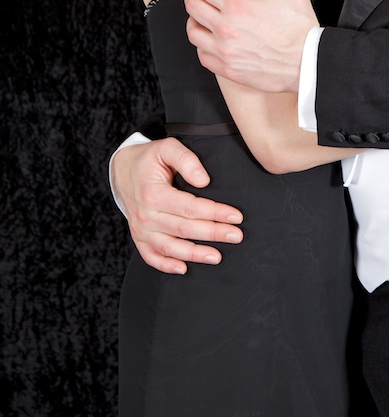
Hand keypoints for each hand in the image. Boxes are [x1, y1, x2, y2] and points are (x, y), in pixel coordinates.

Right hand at [111, 137, 243, 273]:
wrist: (122, 169)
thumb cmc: (149, 158)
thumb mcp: (166, 147)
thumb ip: (186, 159)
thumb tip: (204, 181)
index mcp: (153, 193)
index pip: (190, 207)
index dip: (215, 213)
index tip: (236, 216)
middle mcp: (146, 215)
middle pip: (184, 229)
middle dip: (213, 233)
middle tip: (236, 236)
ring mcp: (141, 229)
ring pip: (170, 247)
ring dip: (194, 254)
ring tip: (217, 256)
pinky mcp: (139, 237)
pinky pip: (151, 256)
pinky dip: (166, 265)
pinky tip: (184, 269)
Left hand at [185, 0, 318, 92]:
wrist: (308, 64)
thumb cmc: (300, 28)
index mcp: (237, 5)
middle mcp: (225, 28)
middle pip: (191, 6)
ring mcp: (224, 50)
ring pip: (192, 31)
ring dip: (196, 21)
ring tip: (205, 17)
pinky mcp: (226, 68)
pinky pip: (201, 54)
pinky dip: (204, 46)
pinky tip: (214, 39)